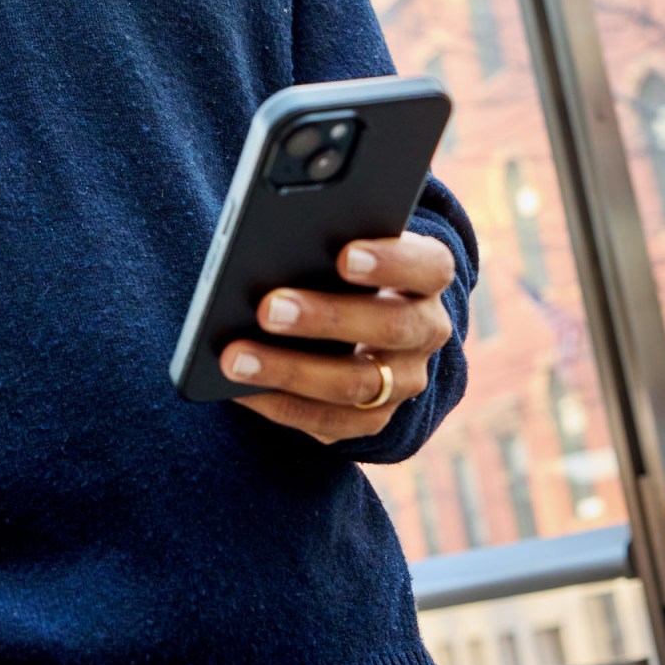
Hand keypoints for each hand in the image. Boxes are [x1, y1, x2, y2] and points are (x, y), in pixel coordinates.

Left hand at [218, 232, 456, 444]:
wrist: (348, 319)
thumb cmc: (332, 265)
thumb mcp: (336, 245)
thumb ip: (320, 242)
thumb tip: (265, 249)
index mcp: (428, 275)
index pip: (429, 266)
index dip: (391, 261)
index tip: (343, 255)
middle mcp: (426, 330)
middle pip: (391, 326)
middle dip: (325, 318)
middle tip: (267, 309)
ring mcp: (405, 380)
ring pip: (355, 383)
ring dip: (289, 370)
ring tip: (234, 357)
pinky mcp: (373, 418)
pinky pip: (329, 422)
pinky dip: (279, 404)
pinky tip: (237, 389)